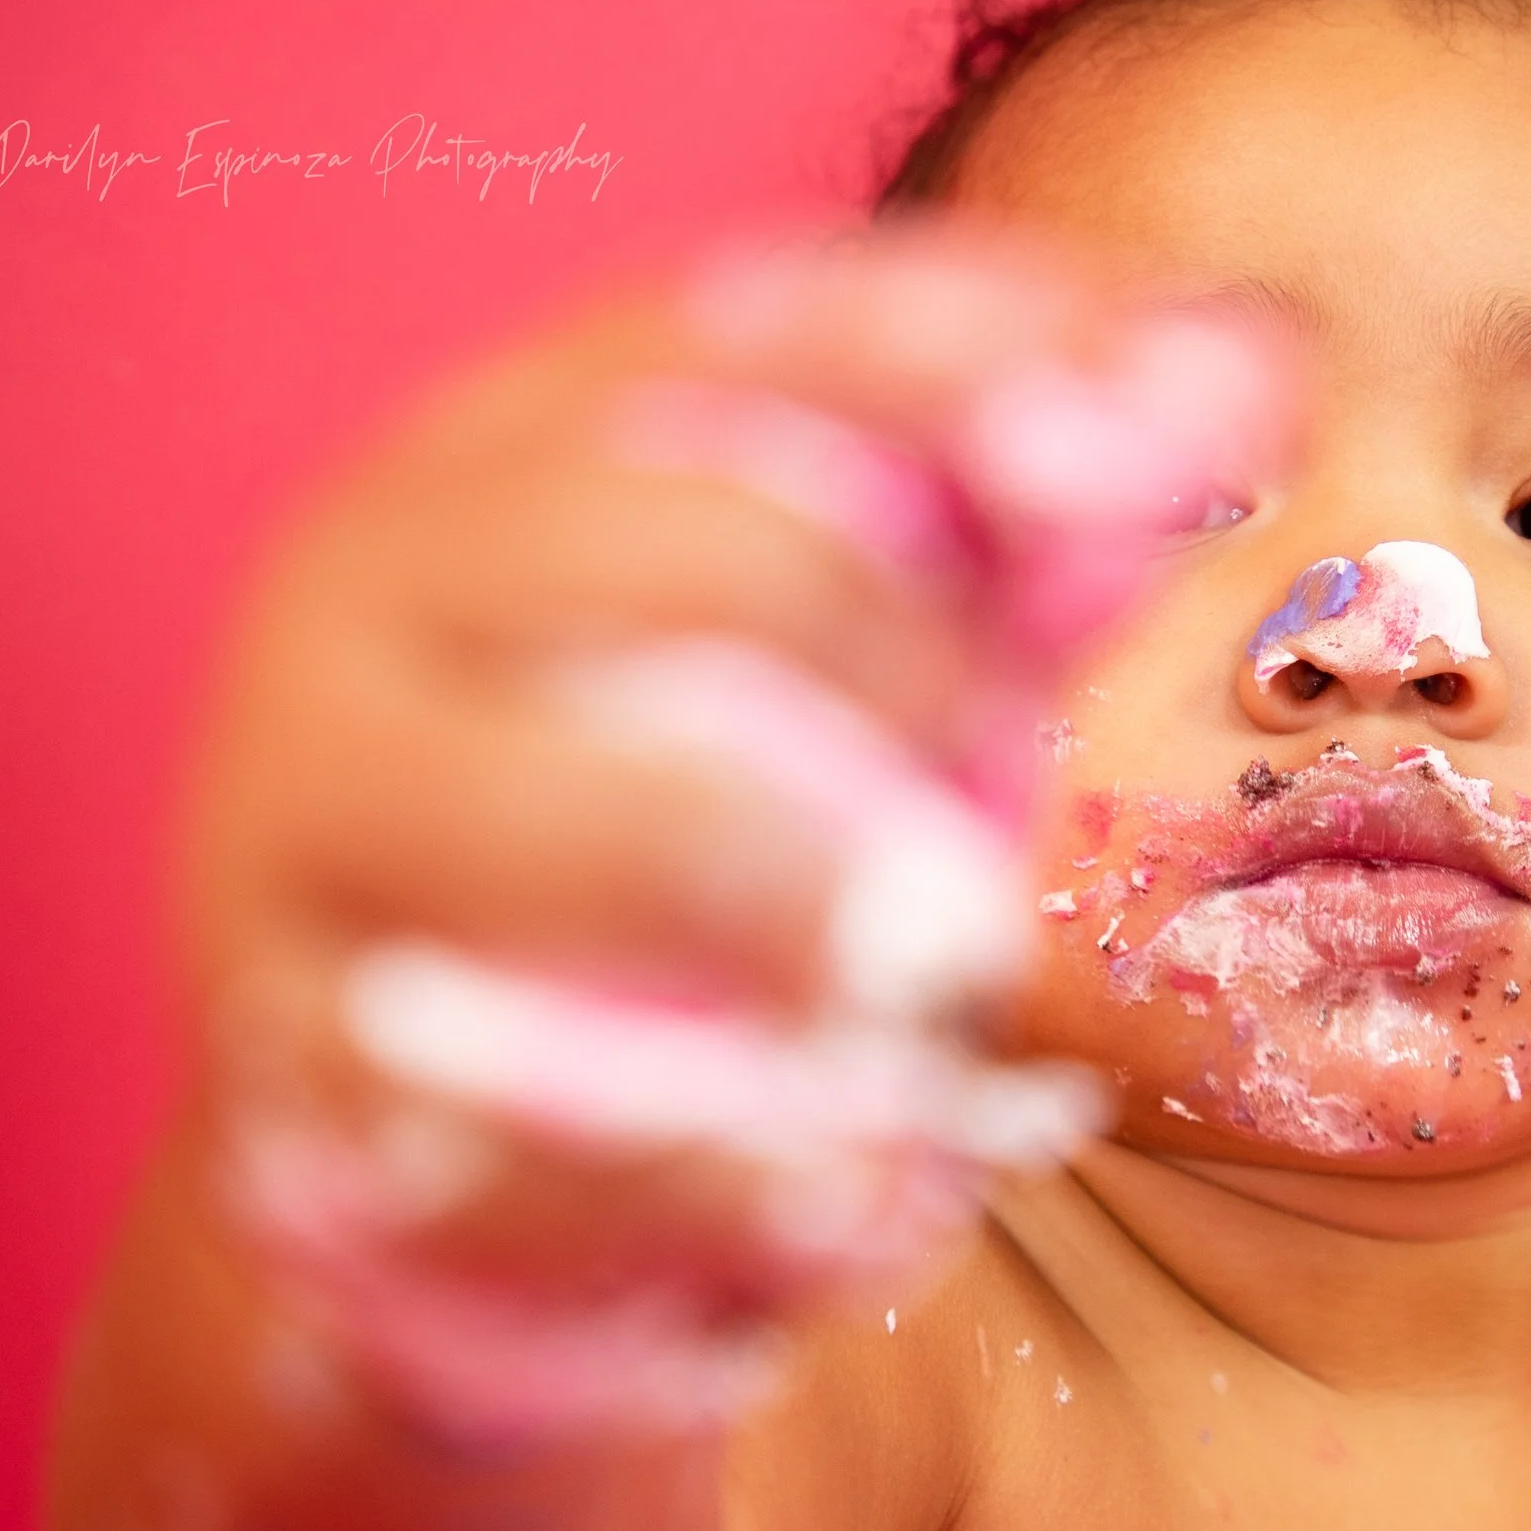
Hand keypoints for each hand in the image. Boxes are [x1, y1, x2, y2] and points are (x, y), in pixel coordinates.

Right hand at [182, 223, 1286, 1440]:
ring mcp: (302, 825)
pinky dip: (724, 1177)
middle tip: (1012, 787)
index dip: (987, 350)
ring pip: (603, 835)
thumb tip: (1245, 369)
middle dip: (923, 671)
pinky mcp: (284, 1069)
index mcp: (502, 451)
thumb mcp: (836, 672)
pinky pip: (520, 1128)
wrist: (394, 1165)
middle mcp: (371, 593)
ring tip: (953, 1000)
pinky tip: (862, 1205)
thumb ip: (1021, 528)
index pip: (754, 324)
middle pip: (702, 551)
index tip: (1206, 426)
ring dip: (827, 922)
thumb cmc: (665, 849)